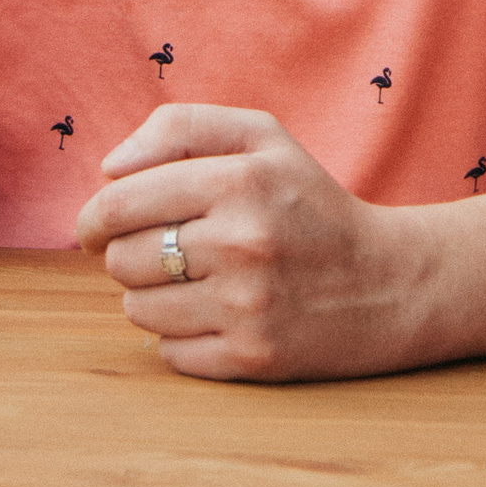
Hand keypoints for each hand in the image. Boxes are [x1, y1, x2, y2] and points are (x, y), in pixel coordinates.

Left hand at [74, 102, 428, 382]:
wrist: (392, 283)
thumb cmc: (310, 203)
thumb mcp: (262, 138)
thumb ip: (180, 128)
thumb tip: (109, 168)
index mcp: (240, 179)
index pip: (117, 202)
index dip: (93, 217)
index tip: (96, 227)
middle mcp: (243, 242)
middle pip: (121, 259)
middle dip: (127, 255)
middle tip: (164, 252)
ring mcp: (248, 305)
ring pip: (137, 309)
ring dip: (150, 298)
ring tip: (193, 283)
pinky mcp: (255, 357)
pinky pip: (170, 352)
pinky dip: (180, 338)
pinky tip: (217, 317)